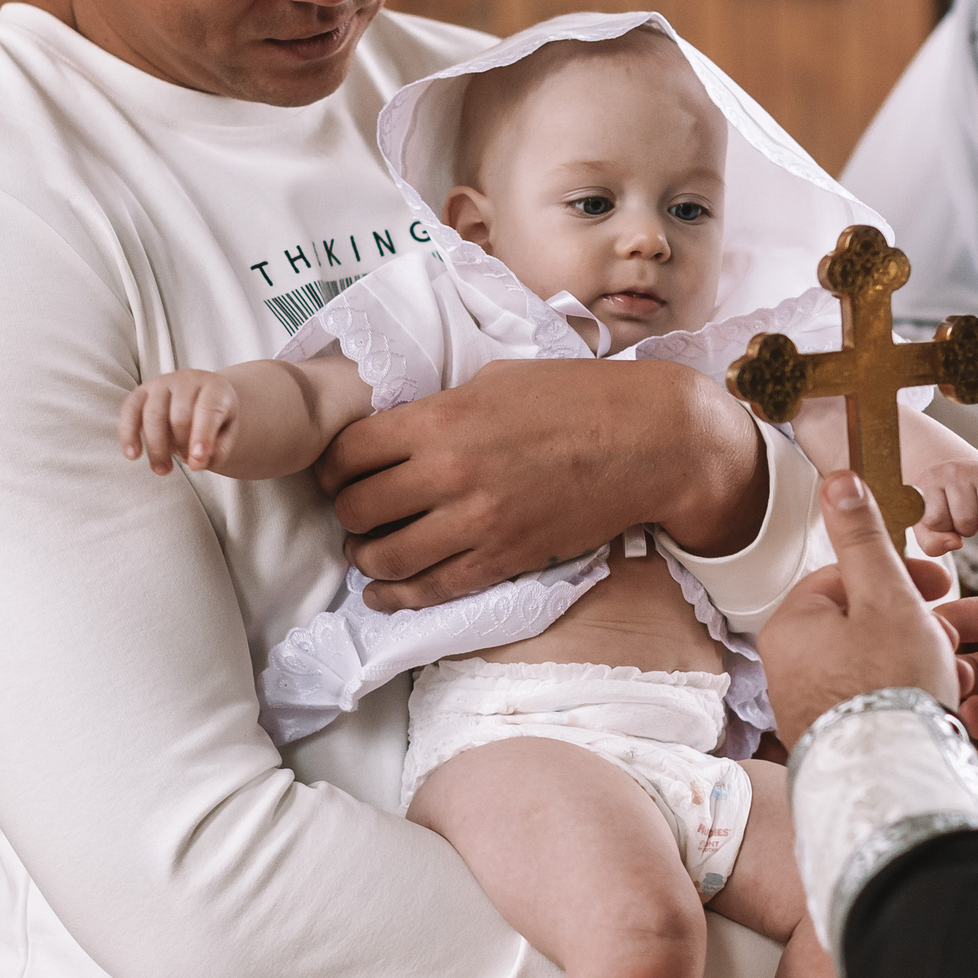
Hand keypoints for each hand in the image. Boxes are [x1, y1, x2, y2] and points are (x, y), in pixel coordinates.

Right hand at [119, 370, 241, 474]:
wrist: (200, 396)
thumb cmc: (215, 418)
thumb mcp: (228, 433)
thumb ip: (218, 449)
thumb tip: (197, 462)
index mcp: (215, 387)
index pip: (208, 410)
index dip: (202, 436)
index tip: (198, 460)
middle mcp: (186, 381)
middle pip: (179, 416)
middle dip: (182, 446)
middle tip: (189, 463)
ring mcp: (161, 384)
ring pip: (153, 415)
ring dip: (156, 448)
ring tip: (163, 470)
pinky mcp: (141, 392)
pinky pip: (130, 411)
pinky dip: (129, 435)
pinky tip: (133, 455)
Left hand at [317, 358, 768, 611]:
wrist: (647, 441)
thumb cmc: (575, 398)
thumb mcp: (494, 380)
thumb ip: (439, 408)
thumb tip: (394, 430)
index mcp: (441, 418)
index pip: (348, 452)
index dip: (330, 466)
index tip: (335, 472)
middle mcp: (449, 473)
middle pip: (356, 508)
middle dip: (346, 513)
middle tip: (352, 511)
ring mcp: (476, 522)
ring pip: (384, 558)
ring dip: (366, 558)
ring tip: (367, 552)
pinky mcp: (503, 559)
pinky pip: (432, 590)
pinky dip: (398, 597)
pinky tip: (384, 594)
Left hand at [758, 471, 964, 742]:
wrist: (893, 782)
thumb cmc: (891, 686)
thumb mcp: (885, 595)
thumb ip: (863, 538)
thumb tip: (838, 479)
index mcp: (791, 626)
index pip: (846, 578)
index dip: (899, 576)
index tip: (942, 586)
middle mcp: (786, 667)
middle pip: (858, 621)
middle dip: (910, 621)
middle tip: (946, 636)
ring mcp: (806, 706)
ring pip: (868, 661)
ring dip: (913, 658)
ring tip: (947, 675)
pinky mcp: (830, 737)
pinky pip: (868, 699)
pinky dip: (901, 694)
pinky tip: (932, 705)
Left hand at [913, 455, 977, 564]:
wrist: (952, 472)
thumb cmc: (937, 506)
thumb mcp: (924, 525)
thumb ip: (931, 543)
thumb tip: (957, 544)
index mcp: (931, 481)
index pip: (936, 519)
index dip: (941, 533)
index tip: (943, 530)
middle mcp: (958, 472)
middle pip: (966, 518)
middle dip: (966, 533)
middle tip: (964, 536)